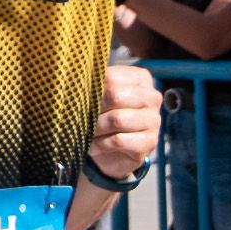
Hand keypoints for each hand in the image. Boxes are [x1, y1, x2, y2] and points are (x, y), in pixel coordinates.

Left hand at [82, 58, 161, 192]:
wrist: (112, 151)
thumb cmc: (104, 117)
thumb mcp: (100, 96)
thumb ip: (94, 85)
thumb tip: (77, 79)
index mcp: (141, 79)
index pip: (112, 77)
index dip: (91, 90)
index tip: (78, 100)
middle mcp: (152, 97)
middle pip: (115, 96)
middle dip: (93, 109)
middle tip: (79, 118)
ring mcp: (154, 120)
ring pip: (117, 119)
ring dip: (95, 129)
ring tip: (86, 133)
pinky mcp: (149, 142)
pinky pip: (119, 140)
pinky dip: (100, 144)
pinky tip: (94, 146)